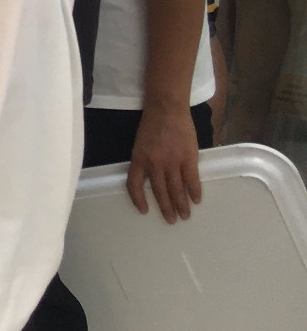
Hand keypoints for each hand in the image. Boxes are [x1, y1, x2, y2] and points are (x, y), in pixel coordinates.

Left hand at [128, 104, 202, 222]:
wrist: (166, 110)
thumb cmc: (152, 125)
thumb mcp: (140, 144)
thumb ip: (145, 161)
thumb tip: (154, 178)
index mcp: (139, 160)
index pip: (134, 185)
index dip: (138, 200)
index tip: (144, 210)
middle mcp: (154, 164)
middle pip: (160, 192)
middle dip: (166, 208)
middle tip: (171, 220)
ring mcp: (172, 162)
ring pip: (176, 189)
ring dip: (181, 204)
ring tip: (184, 216)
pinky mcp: (188, 158)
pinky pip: (192, 180)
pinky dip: (194, 191)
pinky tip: (196, 200)